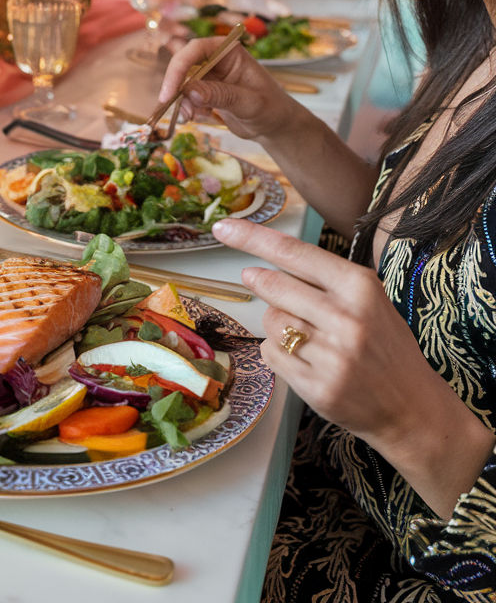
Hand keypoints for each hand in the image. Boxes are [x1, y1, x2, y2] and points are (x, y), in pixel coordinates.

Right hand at [158, 35, 296, 141]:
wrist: (275, 126)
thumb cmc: (271, 108)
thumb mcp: (249, 103)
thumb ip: (221, 95)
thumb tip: (190, 91)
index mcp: (229, 51)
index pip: (196, 49)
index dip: (179, 67)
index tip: (170, 91)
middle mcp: (216, 59)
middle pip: (184, 64)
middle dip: (176, 86)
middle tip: (169, 106)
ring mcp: (210, 75)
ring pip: (182, 82)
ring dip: (182, 100)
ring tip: (192, 117)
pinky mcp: (206, 91)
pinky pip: (186, 96)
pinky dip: (187, 107)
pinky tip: (201, 116)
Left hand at [212, 217, 495, 517]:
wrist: (412, 407)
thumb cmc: (384, 346)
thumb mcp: (368, 300)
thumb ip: (323, 280)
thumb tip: (261, 264)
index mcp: (360, 287)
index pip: (294, 252)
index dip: (252, 237)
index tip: (223, 228)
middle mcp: (346, 318)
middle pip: (274, 286)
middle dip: (258, 281)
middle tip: (253, 278)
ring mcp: (332, 355)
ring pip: (271, 322)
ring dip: (275, 324)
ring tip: (303, 334)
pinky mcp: (317, 387)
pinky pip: (271, 356)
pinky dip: (278, 353)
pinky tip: (304, 360)